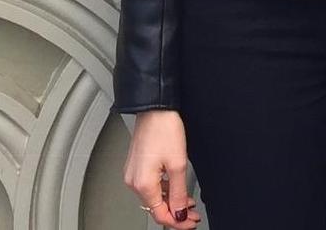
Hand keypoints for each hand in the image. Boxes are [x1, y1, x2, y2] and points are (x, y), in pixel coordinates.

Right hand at [123, 110, 200, 226]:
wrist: (154, 107)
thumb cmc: (164, 128)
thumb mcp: (178, 164)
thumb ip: (179, 192)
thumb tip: (180, 212)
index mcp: (142, 184)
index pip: (160, 214)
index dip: (177, 222)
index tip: (190, 223)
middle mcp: (133, 181)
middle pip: (155, 207)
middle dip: (175, 212)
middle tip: (192, 215)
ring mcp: (133, 172)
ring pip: (153, 196)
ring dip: (170, 201)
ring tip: (187, 202)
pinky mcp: (136, 165)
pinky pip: (150, 184)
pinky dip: (164, 189)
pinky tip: (175, 188)